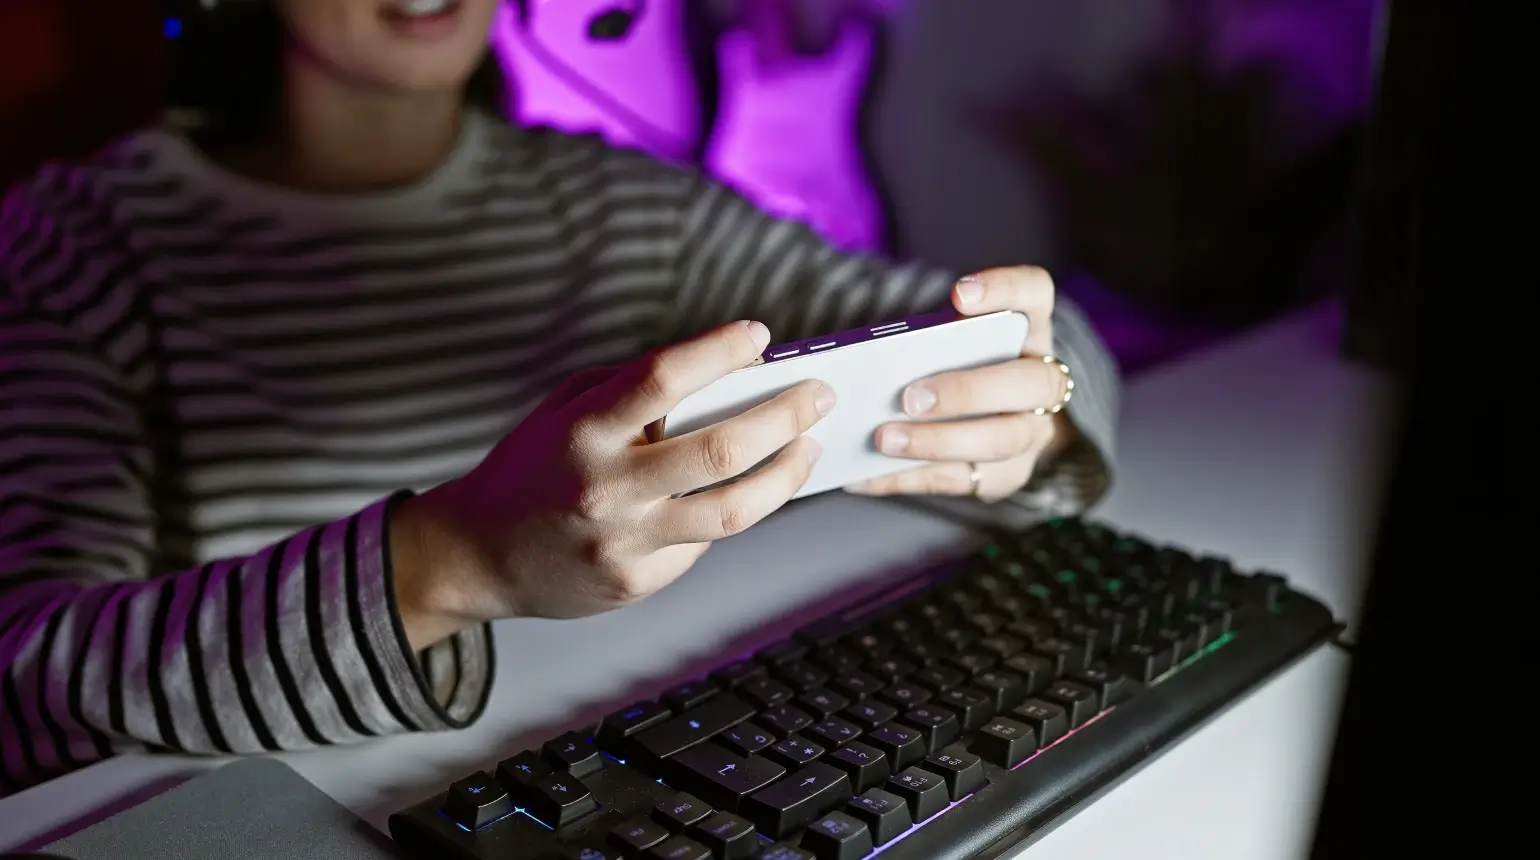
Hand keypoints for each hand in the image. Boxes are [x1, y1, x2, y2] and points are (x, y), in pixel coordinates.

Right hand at [391, 321, 832, 647]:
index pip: (662, 379)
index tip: (758, 334)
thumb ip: (634, 389)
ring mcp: (624, 542)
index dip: (718, 351)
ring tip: (808, 448)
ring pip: (732, 511)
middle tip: (817, 395)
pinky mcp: (638, 581)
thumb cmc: (533, 469)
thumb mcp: (568, 409)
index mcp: (583, 431)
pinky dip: (728, 512)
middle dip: (783, 416)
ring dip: (785, 474)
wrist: (478, 556)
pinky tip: (736, 493)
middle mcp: (605, 488)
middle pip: (719, 450)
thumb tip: (724, 373)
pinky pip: (703, 543)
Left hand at [848, 267, 1073, 501]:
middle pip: (1030, 383)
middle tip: (909, 397)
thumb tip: (860, 361)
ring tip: (883, 440)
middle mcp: (1043, 381)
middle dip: (968, 390)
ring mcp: (1033, 432)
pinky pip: (961, 479)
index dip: (1005, 291)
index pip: (1035, 293)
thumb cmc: (956, 363)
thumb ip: (923, 340)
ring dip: (937, 442)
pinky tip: (864, 475)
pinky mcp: (1007, 474)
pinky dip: (908, 477)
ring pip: (1001, 440)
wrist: (991, 415)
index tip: (959, 295)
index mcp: (1031, 329)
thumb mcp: (948, 341)